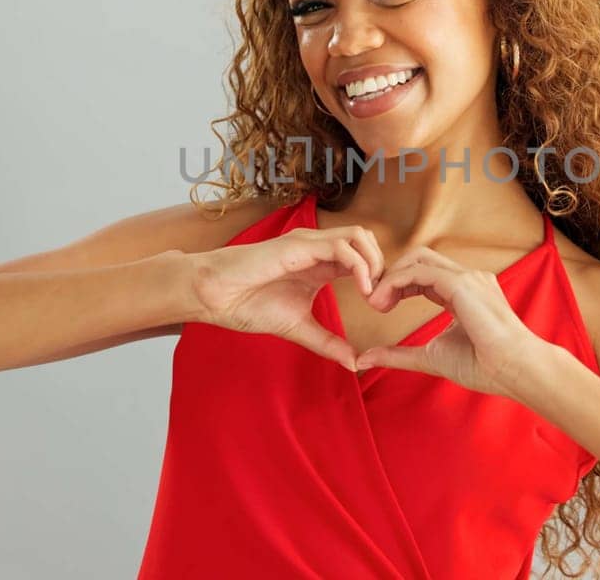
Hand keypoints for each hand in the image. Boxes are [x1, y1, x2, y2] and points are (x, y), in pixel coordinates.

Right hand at [190, 225, 382, 370]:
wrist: (215, 296)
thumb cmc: (249, 304)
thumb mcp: (299, 328)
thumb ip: (328, 343)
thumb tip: (355, 364)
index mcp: (321, 264)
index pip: (363, 257)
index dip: (380, 278)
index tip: (382, 307)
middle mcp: (318, 248)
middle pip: (368, 240)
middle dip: (384, 266)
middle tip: (383, 299)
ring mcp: (309, 243)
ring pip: (359, 236)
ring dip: (375, 263)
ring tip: (373, 294)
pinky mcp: (299, 246)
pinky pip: (341, 246)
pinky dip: (359, 266)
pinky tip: (362, 289)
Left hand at [357, 245, 550, 397]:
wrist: (514, 370)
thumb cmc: (483, 366)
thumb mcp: (430, 356)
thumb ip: (398, 354)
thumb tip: (364, 359)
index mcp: (465, 292)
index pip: (424, 273)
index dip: (398, 284)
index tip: (379, 306)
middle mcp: (468, 278)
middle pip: (419, 257)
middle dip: (391, 274)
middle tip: (373, 301)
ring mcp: (468, 277)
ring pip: (418, 258)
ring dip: (391, 277)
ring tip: (375, 303)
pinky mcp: (463, 284)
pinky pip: (421, 271)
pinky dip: (398, 281)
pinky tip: (384, 302)